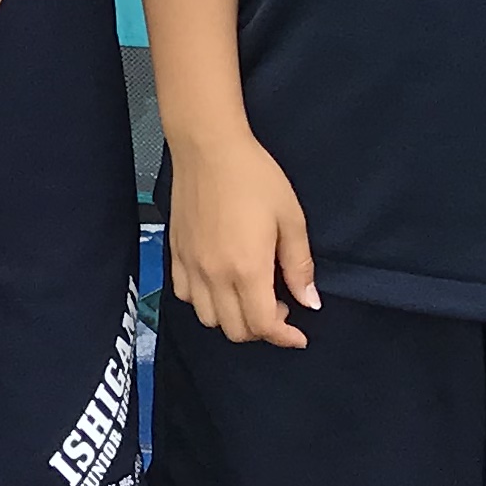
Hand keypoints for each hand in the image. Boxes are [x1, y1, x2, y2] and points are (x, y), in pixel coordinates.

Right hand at [170, 130, 317, 347]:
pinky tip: (219, 283)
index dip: (285, 337)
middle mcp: (215, 274)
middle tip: (278, 307)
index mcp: (247, 268)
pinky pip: (184, 294)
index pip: (263, 325)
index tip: (299, 334)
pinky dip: (204, 302)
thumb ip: (299, 265)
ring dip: (232, 318)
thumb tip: (309, 302)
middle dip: (261, 330)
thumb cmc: (254, 177)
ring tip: (248, 296)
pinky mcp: (176, 252)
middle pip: (235, 330)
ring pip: (208, 318)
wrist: (208, 148)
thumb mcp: (291, 218)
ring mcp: (191, 265)